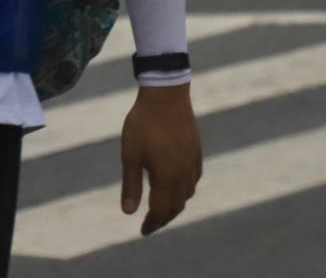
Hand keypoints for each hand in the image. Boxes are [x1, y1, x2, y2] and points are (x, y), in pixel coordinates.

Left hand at [119, 83, 201, 234]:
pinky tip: (178, 186)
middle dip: (163, 218)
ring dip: (176, 205)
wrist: (166, 94)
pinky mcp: (196, 151)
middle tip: (152, 224)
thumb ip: (130, 185)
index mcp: (166, 177)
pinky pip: (194, 179)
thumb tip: (128, 212)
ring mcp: (192, 162)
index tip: (143, 231)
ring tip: (163, 207)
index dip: (152, 223)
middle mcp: (183, 174)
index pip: (161, 210)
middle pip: (176, 206)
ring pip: (187, 194)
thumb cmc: (143, 124)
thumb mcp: (130, 155)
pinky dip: (185, 189)